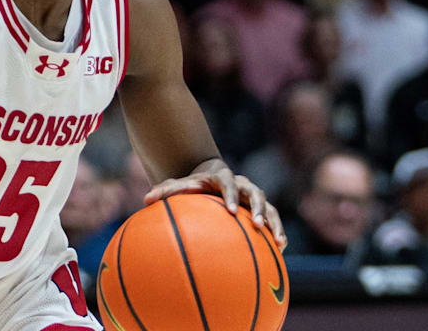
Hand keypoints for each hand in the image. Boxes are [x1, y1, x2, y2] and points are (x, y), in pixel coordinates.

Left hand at [144, 161, 286, 250]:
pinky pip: (272, 220)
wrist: (210, 181)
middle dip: (259, 209)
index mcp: (223, 178)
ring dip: (274, 223)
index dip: (233, 195)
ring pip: (269, 207)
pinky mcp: (259, 210)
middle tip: (258, 225)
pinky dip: (277, 232)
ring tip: (278, 241)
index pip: (229, 182)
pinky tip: (281, 249)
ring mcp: (253, 197)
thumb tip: (146, 199)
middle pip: (256, 193)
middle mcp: (242, 185)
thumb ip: (165, 190)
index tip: (233, 211)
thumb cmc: (192, 186)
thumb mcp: (179, 186)